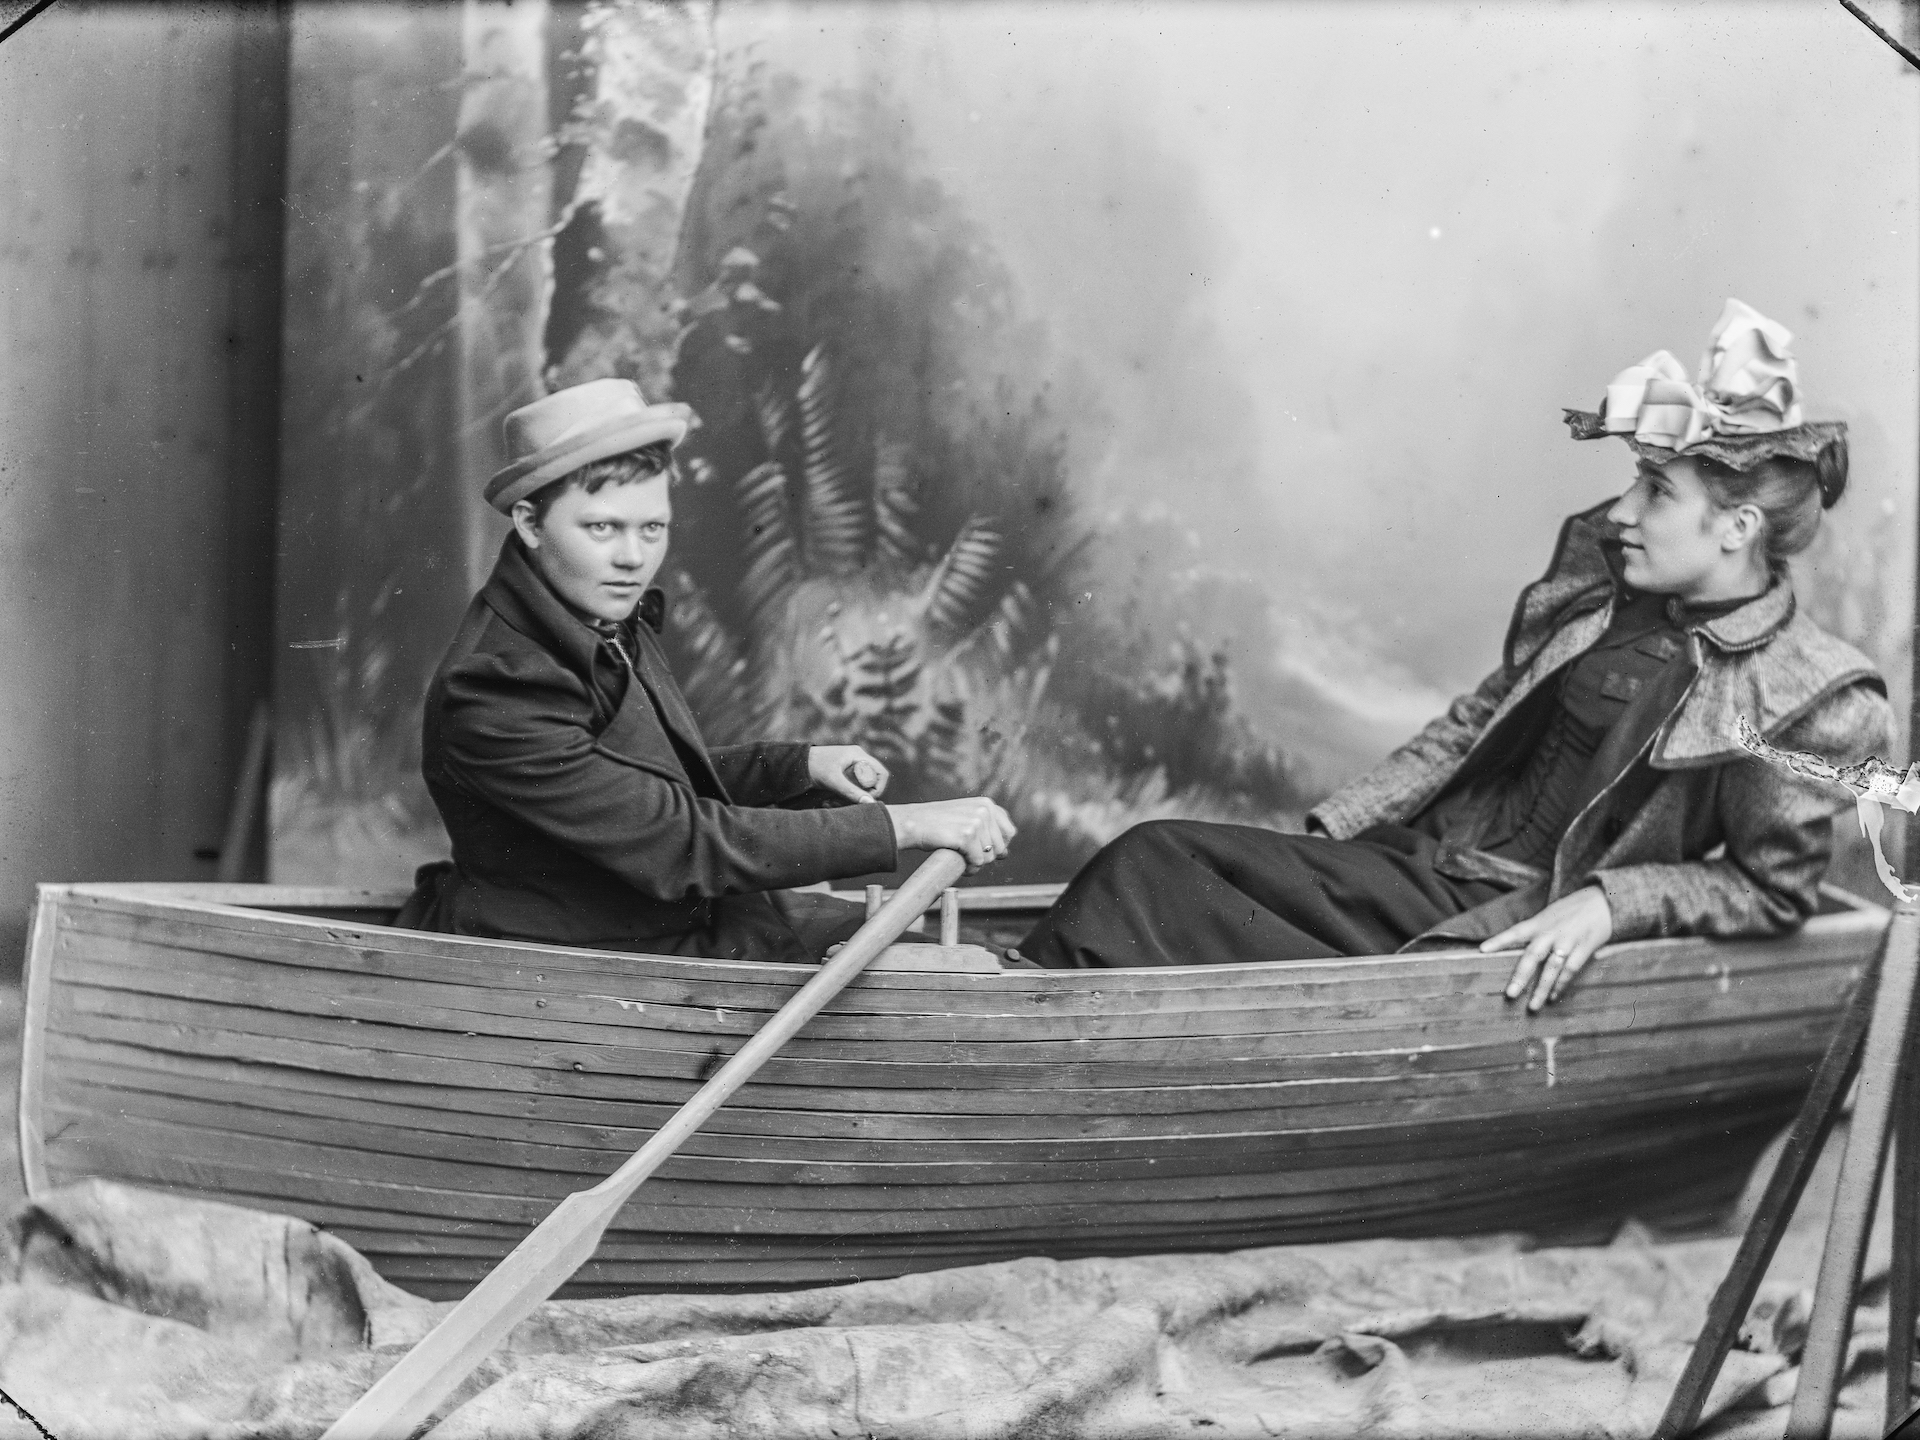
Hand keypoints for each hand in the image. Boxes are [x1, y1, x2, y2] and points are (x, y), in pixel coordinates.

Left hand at [807, 746, 889, 803]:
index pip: (881, 773)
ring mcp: (850, 767)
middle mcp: (857, 760)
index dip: (878, 788)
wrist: (794, 764)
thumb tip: (870, 804)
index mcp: (859, 755)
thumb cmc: (814, 767)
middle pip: (871, 783)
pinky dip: (842, 798)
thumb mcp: (833, 780)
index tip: (867, 799)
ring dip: (849, 799)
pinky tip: (828, 801)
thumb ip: (851, 792)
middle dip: (861, 796)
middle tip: (846, 804)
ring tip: (831, 803)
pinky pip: (849, 789)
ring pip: (859, 788)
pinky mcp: (842, 775)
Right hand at [886, 797, 1016, 871]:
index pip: (1009, 832)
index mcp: (987, 804)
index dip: (998, 845)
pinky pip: (978, 862)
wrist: (914, 823)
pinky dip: (970, 868)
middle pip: (1001, 847)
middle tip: (968, 855)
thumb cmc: (938, 824)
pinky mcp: (967, 835)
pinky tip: (959, 862)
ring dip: (976, 863)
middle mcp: (985, 810)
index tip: (982, 849)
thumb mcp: (966, 815)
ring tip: (960, 857)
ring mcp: (977, 822)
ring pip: (989, 857)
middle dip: (986, 856)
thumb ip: (986, 827)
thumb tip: (1005, 854)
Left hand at [1483, 884, 1613, 1012]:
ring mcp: (1568, 941)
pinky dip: (1561, 985)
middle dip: (1521, 976)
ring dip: (1542, 988)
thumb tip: (1519, 950)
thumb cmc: (1572, 909)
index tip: (1482, 950)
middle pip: (1532, 955)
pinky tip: (1553, 997)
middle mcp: (1551, 932)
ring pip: (1552, 968)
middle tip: (1510, 994)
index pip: (1515, 931)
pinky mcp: (1584, 948)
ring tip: (1532, 1006)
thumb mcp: (1549, 915)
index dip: (1499, 940)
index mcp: (1539, 922)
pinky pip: (1571, 970)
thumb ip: (1536, 931)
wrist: (1603, 902)